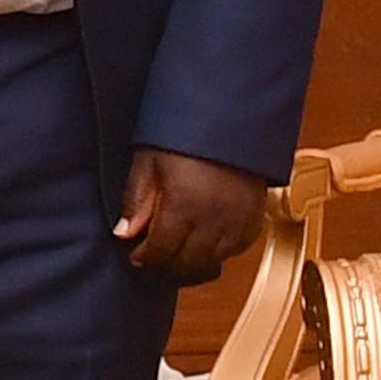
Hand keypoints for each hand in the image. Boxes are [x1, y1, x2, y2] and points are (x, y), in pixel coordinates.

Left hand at [119, 148, 270, 278]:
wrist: (229, 117)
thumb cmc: (185, 135)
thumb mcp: (148, 162)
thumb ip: (137, 201)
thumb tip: (124, 233)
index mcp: (185, 204)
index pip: (163, 250)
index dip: (145, 257)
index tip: (136, 254)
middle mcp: (215, 216)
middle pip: (188, 260)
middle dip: (166, 262)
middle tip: (153, 254)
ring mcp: (239, 218)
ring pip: (215, 259)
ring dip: (193, 260)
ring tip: (177, 250)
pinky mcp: (257, 215)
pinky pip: (239, 248)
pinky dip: (221, 251)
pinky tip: (206, 243)